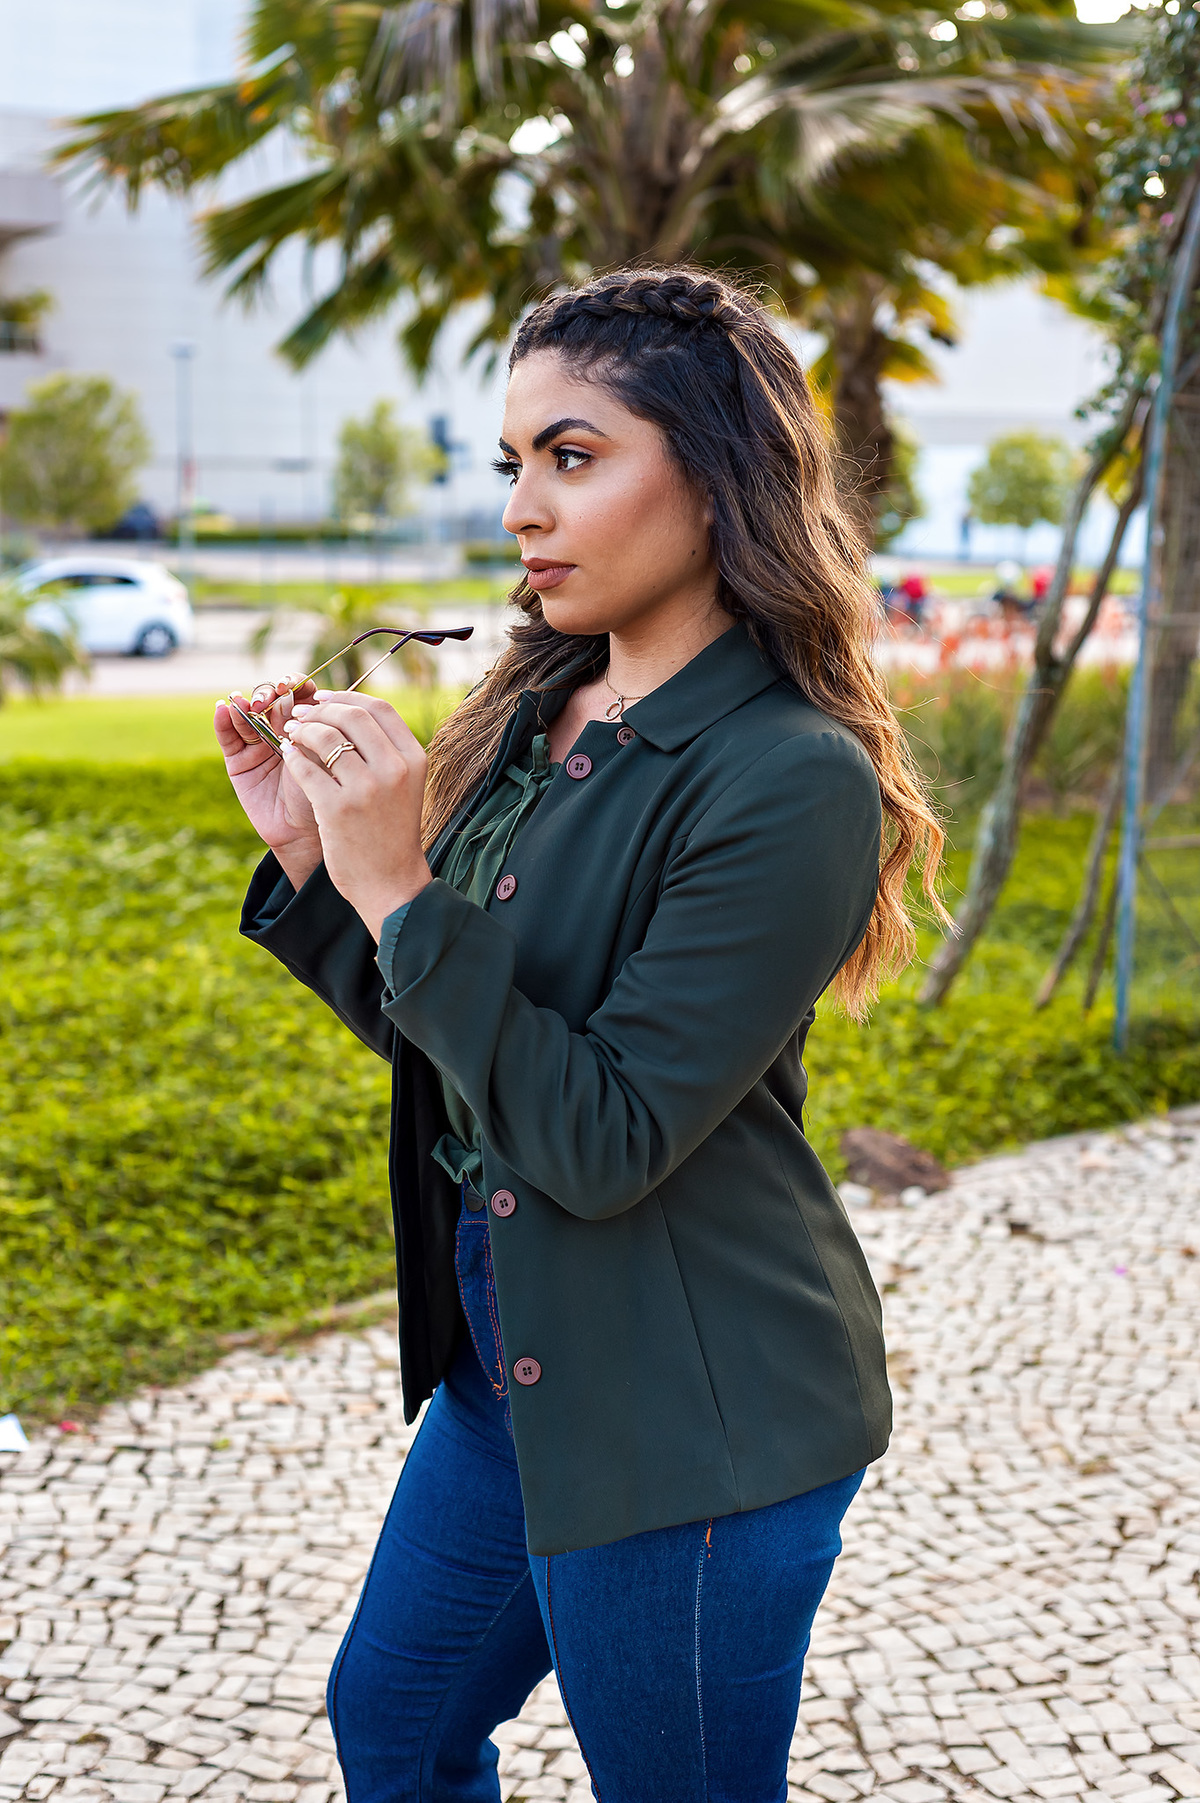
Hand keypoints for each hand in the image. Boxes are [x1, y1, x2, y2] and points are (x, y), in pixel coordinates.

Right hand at [214, 676, 323, 885]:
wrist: (307, 834)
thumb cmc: (327, 796)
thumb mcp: (325, 757)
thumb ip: (314, 728)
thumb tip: (298, 696)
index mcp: (310, 725)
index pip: (301, 693)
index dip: (296, 684)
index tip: (293, 685)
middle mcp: (283, 730)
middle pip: (272, 699)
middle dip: (271, 693)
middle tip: (272, 697)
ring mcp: (259, 744)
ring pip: (249, 714)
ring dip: (247, 704)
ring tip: (248, 704)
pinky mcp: (238, 761)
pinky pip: (228, 737)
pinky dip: (224, 721)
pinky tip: (223, 709)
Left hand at [277, 691, 431, 940]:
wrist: (390, 883)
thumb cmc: (391, 832)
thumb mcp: (403, 785)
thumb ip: (385, 751)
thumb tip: (350, 711)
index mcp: (414, 759)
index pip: (378, 708)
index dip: (346, 696)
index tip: (324, 698)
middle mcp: (394, 769)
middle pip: (351, 716)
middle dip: (320, 709)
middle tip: (300, 714)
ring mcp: (366, 789)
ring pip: (325, 737)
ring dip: (302, 729)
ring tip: (291, 733)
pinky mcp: (337, 809)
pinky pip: (305, 767)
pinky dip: (292, 756)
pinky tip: (287, 755)